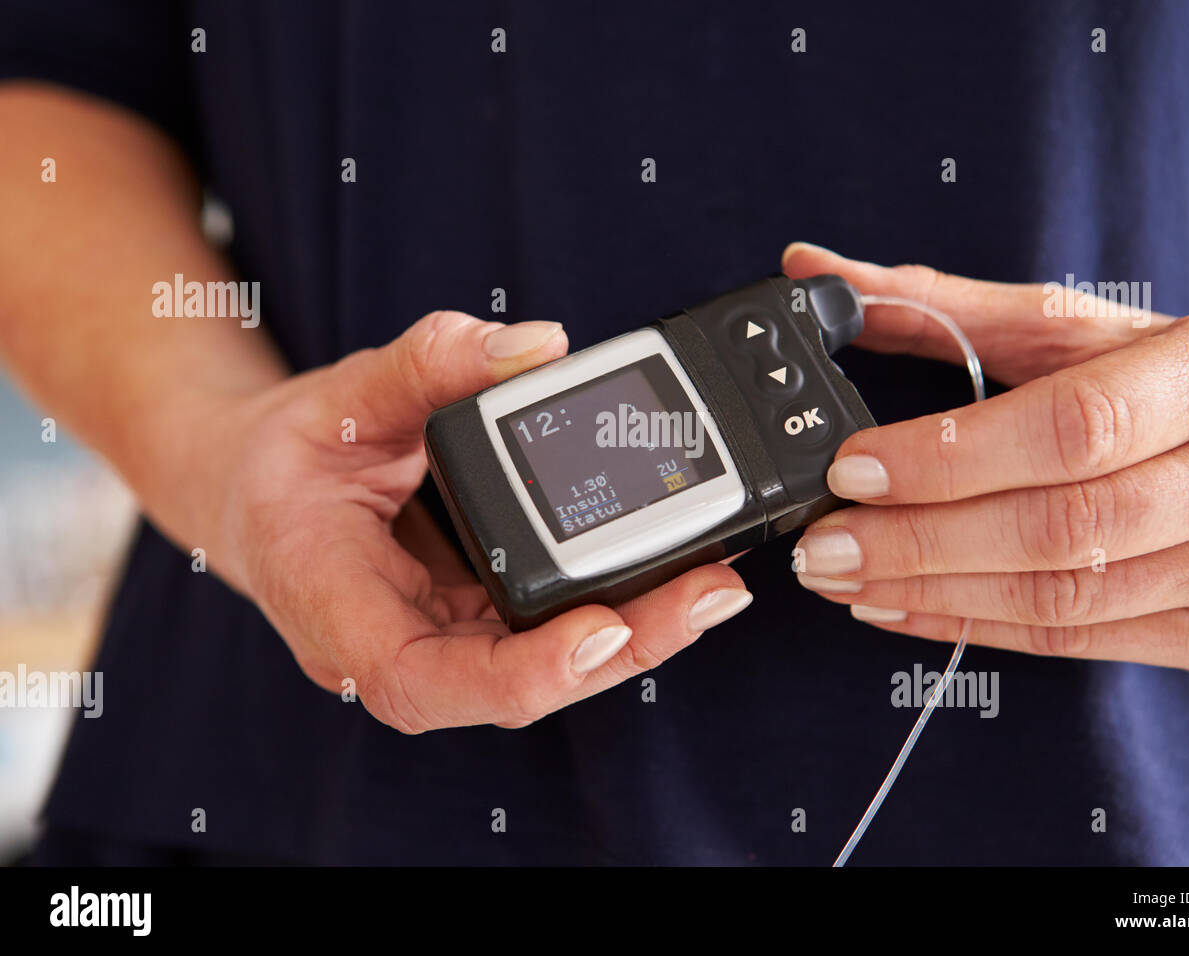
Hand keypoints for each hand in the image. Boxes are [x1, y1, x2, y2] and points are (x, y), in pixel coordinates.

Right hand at [186, 311, 750, 730]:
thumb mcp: (339, 397)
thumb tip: (534, 344)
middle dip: (623, 647)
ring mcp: (441, 640)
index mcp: (340, 613)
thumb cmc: (280, 458)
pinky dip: (612, 604)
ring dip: (635, 633)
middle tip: (711, 594)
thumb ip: (427, 363)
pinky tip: (669, 570)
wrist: (251, 489)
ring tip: (712, 585)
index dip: (524, 672)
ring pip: (544, 665)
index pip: (428, 681)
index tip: (605, 630)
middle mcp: (398, 646)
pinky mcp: (472, 620)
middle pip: (516, 684)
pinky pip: (545, 627)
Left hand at [783, 242, 1188, 669]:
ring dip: (931, 594)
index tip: (852, 467)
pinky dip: (970, 629)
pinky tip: (897, 607)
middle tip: (823, 544)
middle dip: (920, 542)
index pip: (1070, 427)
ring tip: (842, 577)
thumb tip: (812, 268)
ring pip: (1060, 600)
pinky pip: (1074, 644)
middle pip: (1059, 528)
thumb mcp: (1078, 328)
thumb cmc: (1170, 382)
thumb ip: (944, 305)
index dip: (950, 456)